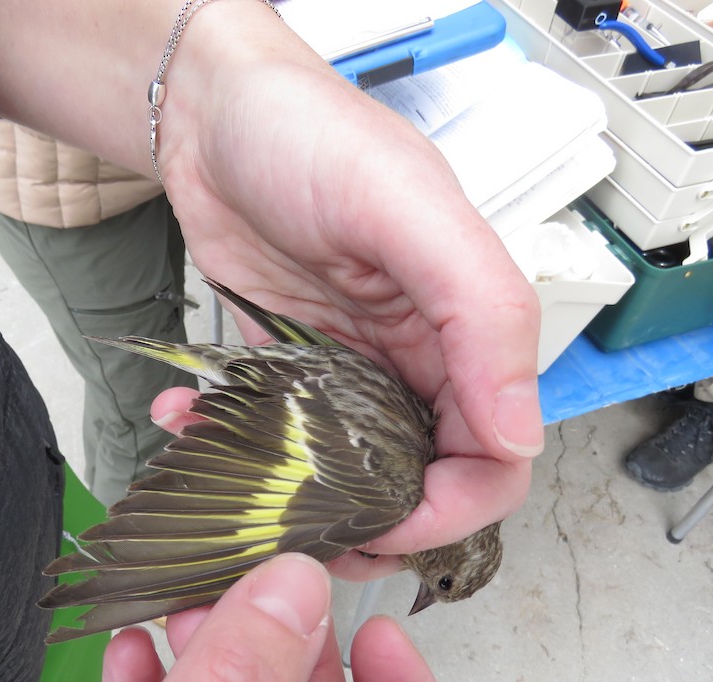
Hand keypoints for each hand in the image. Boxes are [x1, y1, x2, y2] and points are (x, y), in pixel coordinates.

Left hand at [0, 0, 542, 556]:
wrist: (209, 111)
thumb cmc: (308, 136)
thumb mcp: (406, 207)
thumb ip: (481, 311)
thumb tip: (520, 431)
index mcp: (465, 329)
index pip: (494, 456)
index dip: (454, 508)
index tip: (391, 528)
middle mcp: (416, 360)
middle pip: (425, 483)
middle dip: (379, 527)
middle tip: (311, 539)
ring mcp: (352, 371)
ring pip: (355, 479)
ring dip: (307, 508)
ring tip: (251, 504)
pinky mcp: (290, 371)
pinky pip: (282, 439)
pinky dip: (243, 454)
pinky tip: (192, 429)